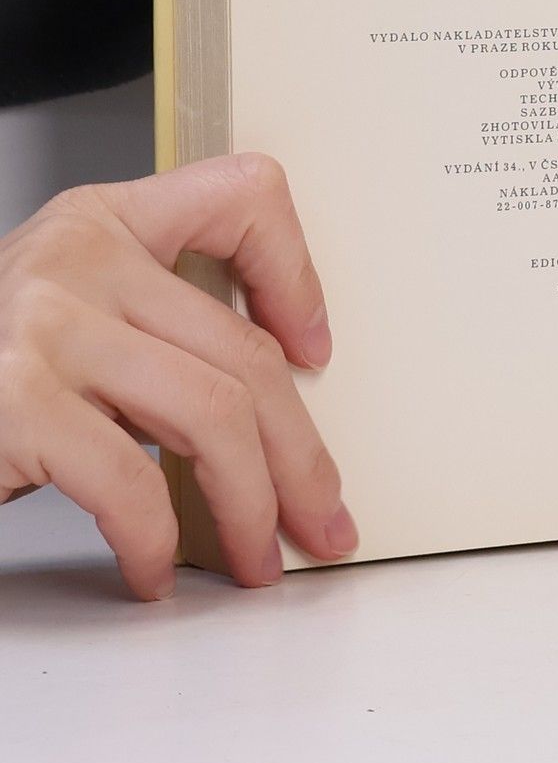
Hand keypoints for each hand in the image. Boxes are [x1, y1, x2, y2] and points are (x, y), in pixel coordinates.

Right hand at [0, 155, 355, 599]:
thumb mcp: (69, 320)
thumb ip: (154, 327)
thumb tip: (273, 420)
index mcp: (101, 222)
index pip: (242, 195)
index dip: (296, 273)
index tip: (315, 353)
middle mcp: (76, 258)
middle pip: (243, 353)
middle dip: (300, 455)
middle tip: (322, 517)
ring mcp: (43, 327)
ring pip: (214, 415)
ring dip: (253, 504)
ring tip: (257, 556)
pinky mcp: (14, 402)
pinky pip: (131, 480)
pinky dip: (158, 539)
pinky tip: (156, 567)